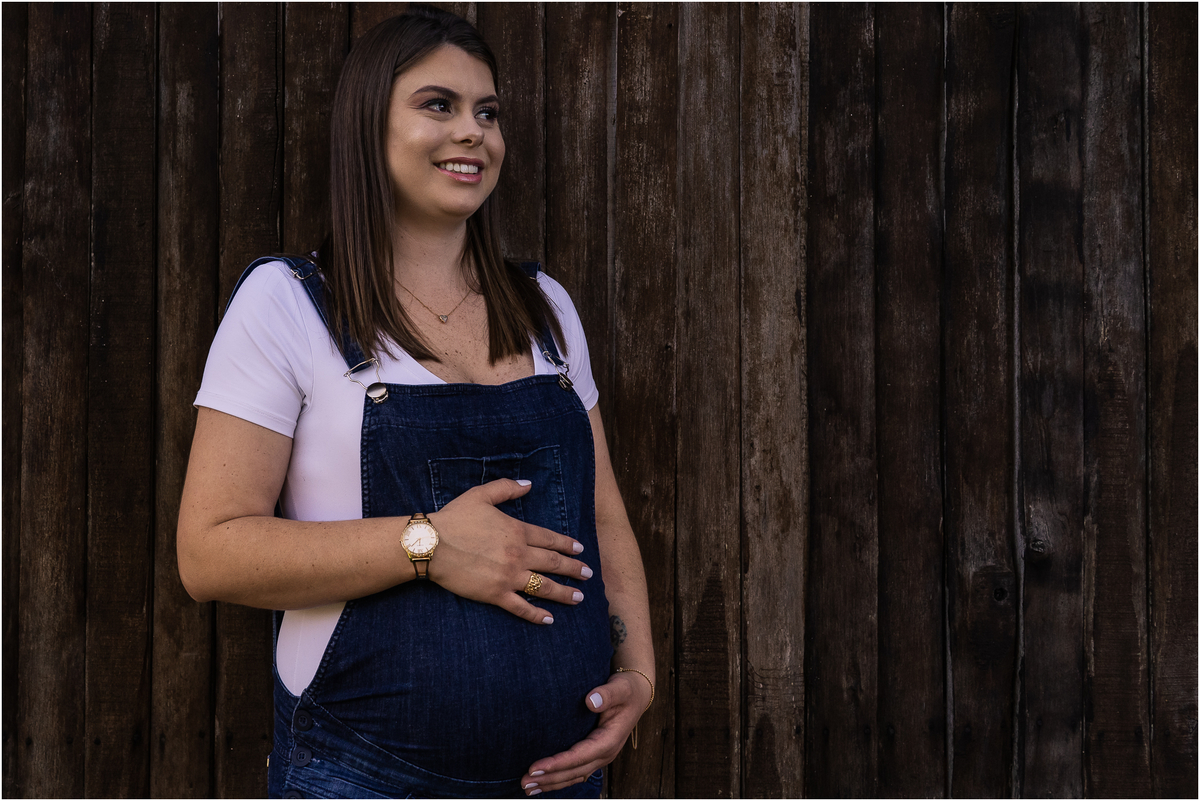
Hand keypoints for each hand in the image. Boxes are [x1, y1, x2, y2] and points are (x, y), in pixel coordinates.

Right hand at [426, 478, 593, 623]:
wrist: (432, 544)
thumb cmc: (454, 518)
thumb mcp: (481, 495)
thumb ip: (507, 489)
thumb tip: (529, 484)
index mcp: (517, 531)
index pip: (550, 539)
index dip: (567, 545)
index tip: (580, 550)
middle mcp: (518, 554)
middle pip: (553, 563)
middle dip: (574, 569)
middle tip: (588, 575)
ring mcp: (508, 576)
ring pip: (543, 587)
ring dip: (564, 593)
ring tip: (579, 598)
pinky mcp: (495, 594)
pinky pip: (521, 607)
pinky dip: (536, 615)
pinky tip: (549, 619)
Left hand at [519, 670, 651, 794]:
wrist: (636, 695)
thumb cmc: (626, 690)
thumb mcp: (621, 688)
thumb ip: (607, 694)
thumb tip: (590, 701)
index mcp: (609, 741)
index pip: (579, 757)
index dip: (557, 764)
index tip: (535, 767)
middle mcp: (605, 754)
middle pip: (574, 772)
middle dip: (548, 778)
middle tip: (524, 781)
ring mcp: (600, 757)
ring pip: (573, 776)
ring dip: (551, 783)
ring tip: (527, 787)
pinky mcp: (594, 755)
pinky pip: (575, 772)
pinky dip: (558, 779)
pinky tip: (542, 782)